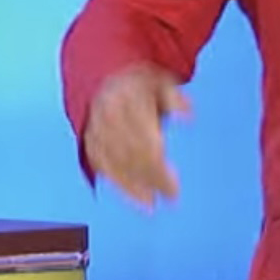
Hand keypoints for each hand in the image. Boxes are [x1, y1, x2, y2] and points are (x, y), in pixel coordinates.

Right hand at [82, 63, 187, 209]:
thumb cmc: (139, 82)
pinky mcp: (90, 141)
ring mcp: (96, 129)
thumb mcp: (161, 80)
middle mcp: (108, 116)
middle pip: (131, 155)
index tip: (175, 185)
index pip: (145, 141)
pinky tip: (134, 195)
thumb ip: (175, 98)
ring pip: (115, 163)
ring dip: (133, 185)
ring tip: (150, 202)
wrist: (104, 77)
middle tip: (170, 196)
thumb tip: (189, 115)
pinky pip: (102, 166)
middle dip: (150, 178)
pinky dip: (118, 183)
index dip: (159, 167)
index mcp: (128, 99)